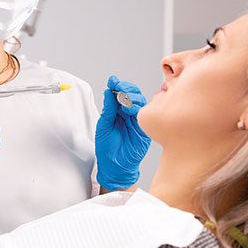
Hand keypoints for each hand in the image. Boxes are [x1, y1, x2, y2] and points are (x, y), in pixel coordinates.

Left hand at [95, 75, 150, 190]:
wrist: (114, 166)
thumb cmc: (107, 148)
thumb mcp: (103, 125)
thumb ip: (108, 109)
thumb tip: (108, 92)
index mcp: (118, 112)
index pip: (121, 94)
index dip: (118, 86)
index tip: (113, 80)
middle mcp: (129, 114)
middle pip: (133, 94)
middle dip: (126, 88)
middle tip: (118, 87)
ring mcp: (137, 121)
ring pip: (140, 102)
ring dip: (132, 97)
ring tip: (122, 99)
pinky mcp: (144, 129)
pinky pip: (144, 115)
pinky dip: (137, 109)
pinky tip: (129, 109)